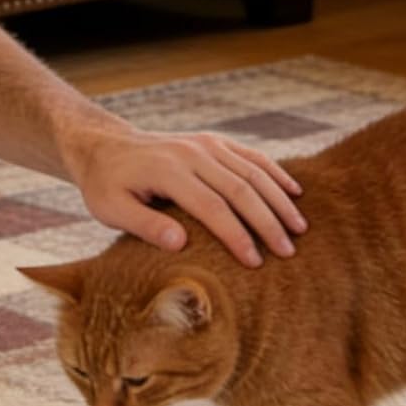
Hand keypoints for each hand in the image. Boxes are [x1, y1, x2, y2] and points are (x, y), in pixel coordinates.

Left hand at [68, 124, 304, 266]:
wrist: (105, 146)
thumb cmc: (107, 186)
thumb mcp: (111, 209)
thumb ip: (145, 225)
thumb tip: (181, 243)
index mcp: (168, 171)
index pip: (212, 207)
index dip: (236, 235)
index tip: (255, 263)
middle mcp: (192, 153)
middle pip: (240, 188)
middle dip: (267, 222)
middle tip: (288, 253)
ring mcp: (205, 144)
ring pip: (252, 171)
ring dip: (279, 199)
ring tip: (299, 229)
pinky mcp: (213, 142)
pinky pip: (250, 156)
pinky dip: (275, 173)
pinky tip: (295, 192)